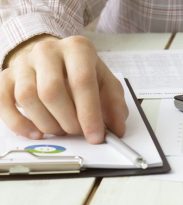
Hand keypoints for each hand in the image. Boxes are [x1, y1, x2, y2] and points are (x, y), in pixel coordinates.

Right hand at [0, 34, 127, 143]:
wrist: (54, 56)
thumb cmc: (81, 71)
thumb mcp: (105, 81)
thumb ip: (114, 103)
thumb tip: (117, 128)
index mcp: (77, 48)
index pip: (82, 81)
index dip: (89, 113)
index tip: (96, 136)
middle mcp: (47, 51)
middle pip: (52, 91)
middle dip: (68, 121)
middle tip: (78, 133)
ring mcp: (23, 63)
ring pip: (27, 98)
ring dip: (47, 124)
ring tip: (62, 130)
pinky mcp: (5, 77)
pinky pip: (4, 103)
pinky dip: (19, 124)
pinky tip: (36, 133)